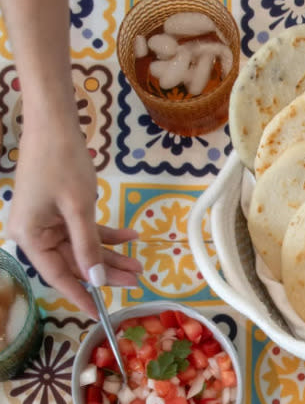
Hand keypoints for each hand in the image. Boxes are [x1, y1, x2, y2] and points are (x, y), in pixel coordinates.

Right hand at [7, 106, 140, 318]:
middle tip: (136, 281)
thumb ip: (88, 245)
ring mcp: (47, 222)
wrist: (55, 126)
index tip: (100, 313)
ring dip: (111, 254)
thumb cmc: (62, 164)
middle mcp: (34, 233)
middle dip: (106, 272)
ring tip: (140, 266)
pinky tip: (131, 237)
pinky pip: (85, 229)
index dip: (81, 295)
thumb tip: (96, 278)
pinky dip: (107, 234)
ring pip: (83, 247)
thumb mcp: (79, 208)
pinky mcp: (60, 211)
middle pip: (74, 261)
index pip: (58, 275)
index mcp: (29, 237)